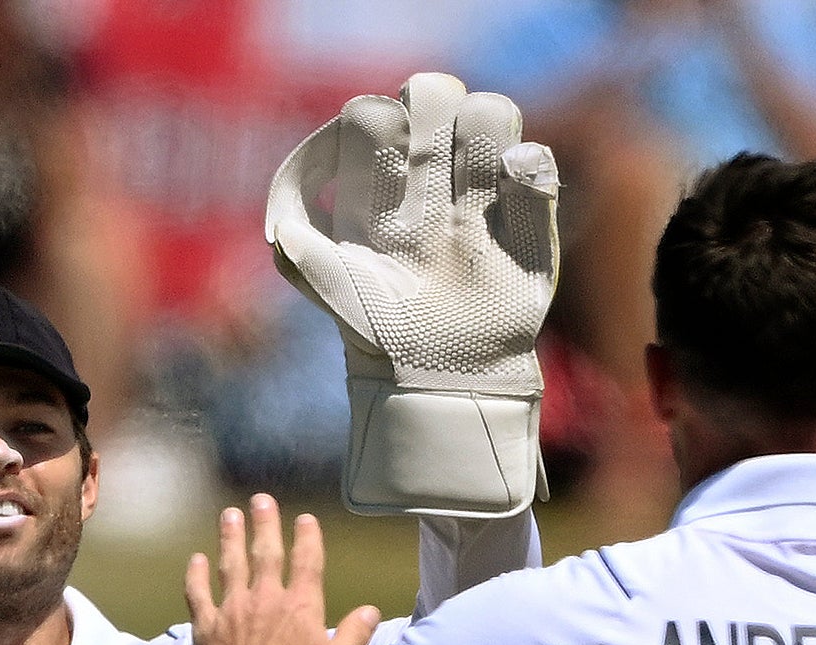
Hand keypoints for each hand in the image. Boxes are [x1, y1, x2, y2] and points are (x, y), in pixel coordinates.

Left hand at [185, 496, 380, 644]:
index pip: (307, 561)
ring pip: (231, 565)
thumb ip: (355, 635)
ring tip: (229, 515)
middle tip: (260, 501)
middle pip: (265, 553)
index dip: (307, 538)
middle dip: (264, 524)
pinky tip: (196, 559)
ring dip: (230, 538)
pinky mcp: (207, 625)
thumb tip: (371, 610)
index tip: (305, 519)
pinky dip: (195, 576)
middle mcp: (265, 597)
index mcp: (300, 604)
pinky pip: (198, 594)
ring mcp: (232, 608)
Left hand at [266, 73, 558, 515]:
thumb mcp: (332, 294)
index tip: (381, 163)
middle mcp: (430, 179)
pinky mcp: (528, 219)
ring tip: (472, 188)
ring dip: (480, 131)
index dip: (378, 122)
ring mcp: (481, 195)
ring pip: (489, 114)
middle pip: (436, 94)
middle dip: (432, 111)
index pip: (377, 113)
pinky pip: (537, 161)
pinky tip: (506, 195)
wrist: (437, 379)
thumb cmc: (378, 334)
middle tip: (428, 166)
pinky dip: (527, 163)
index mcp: (380, 186)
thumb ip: (300, 256)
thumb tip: (278, 227)